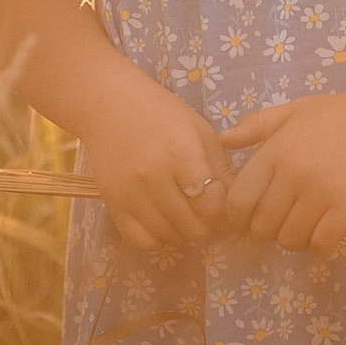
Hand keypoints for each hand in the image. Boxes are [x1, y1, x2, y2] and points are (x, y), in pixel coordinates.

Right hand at [75, 71, 232, 249]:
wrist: (109, 104)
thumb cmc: (160, 111)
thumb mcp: (199, 130)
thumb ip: (220, 168)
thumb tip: (236, 204)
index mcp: (180, 154)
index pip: (212, 206)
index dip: (225, 213)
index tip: (226, 208)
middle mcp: (154, 178)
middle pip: (193, 227)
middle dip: (208, 225)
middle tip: (207, 213)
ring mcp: (130, 194)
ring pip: (169, 237)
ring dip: (184, 232)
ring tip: (186, 214)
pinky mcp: (112, 205)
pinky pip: (142, 240)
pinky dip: (158, 237)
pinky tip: (163, 220)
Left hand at [220, 84, 345, 256]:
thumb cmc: (341, 112)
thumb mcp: (294, 111)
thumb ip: (256, 127)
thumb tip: (221, 140)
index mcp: (275, 151)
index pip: (239, 199)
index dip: (238, 216)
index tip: (248, 218)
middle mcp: (293, 174)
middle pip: (263, 225)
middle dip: (267, 231)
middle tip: (281, 223)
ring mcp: (321, 192)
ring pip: (290, 239)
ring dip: (294, 240)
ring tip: (304, 228)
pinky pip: (321, 243)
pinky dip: (319, 247)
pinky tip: (324, 237)